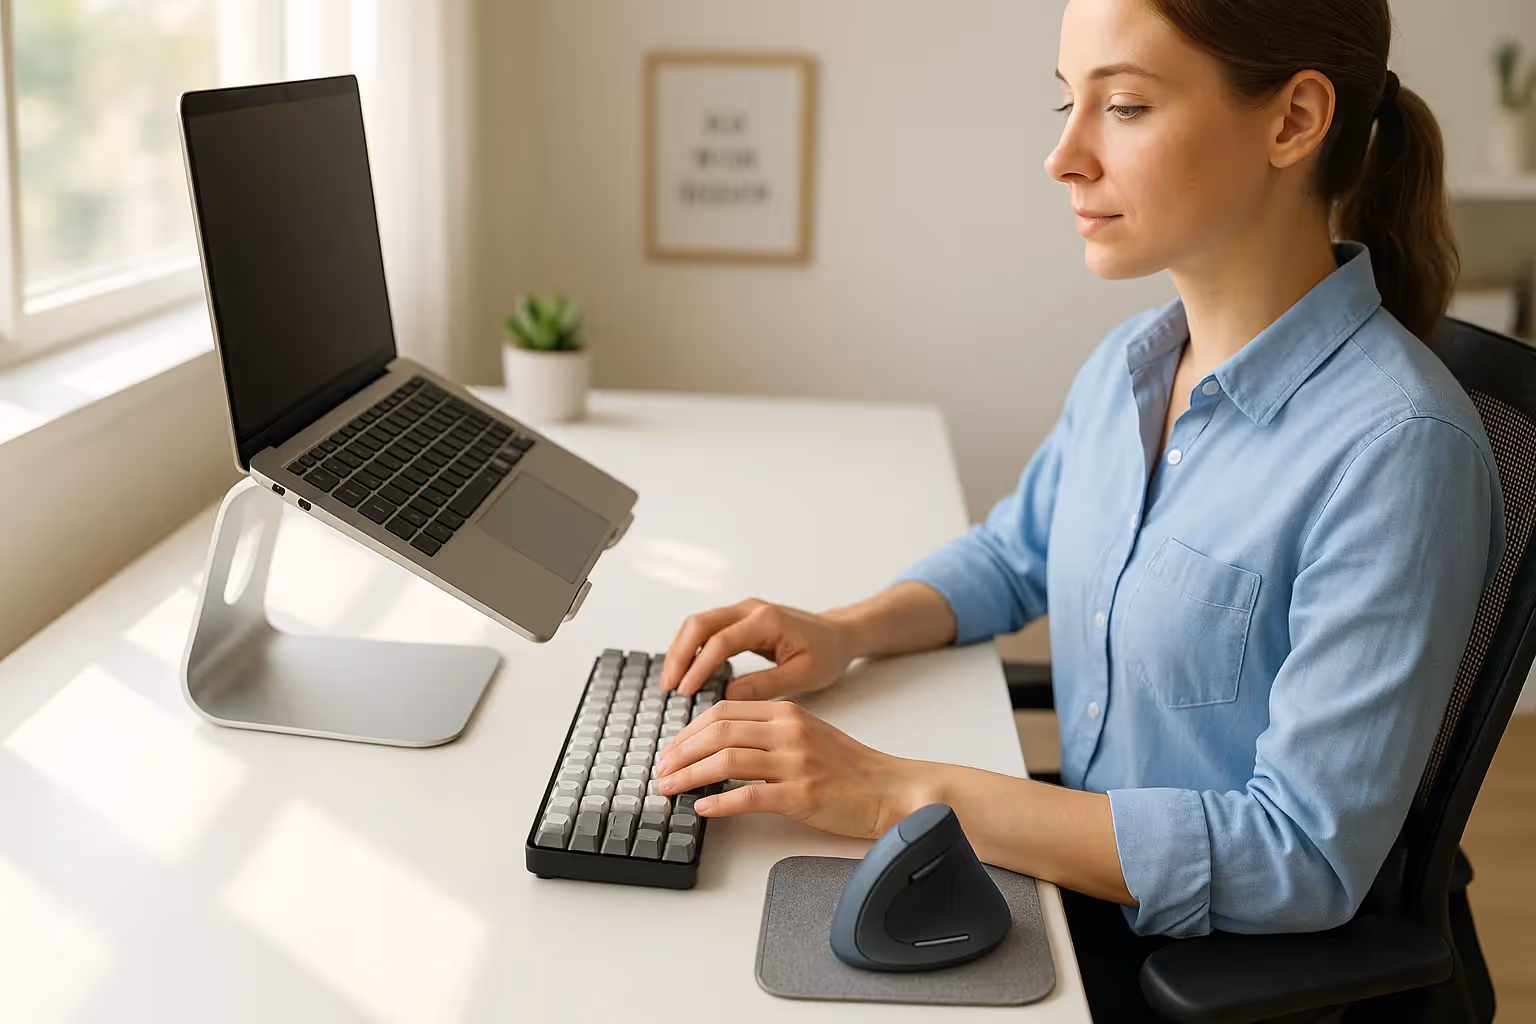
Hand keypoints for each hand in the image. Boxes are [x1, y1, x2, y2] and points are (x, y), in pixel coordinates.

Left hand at [653, 699, 931, 839]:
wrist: (891, 789)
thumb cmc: (850, 768)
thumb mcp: (808, 734)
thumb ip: (769, 731)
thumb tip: (722, 744)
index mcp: (788, 713)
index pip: (724, 711)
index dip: (689, 731)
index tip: (672, 750)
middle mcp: (789, 732)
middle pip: (718, 732)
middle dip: (680, 753)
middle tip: (661, 771)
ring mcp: (795, 763)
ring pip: (726, 761)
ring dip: (690, 776)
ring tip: (671, 789)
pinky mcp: (802, 796)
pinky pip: (749, 796)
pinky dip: (719, 803)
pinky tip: (703, 809)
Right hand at [658, 598, 858, 699]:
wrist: (839, 634)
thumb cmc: (827, 653)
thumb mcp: (804, 675)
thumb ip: (766, 685)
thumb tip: (728, 697)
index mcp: (767, 621)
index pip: (720, 641)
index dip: (699, 667)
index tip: (685, 691)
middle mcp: (750, 610)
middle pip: (700, 624)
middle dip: (679, 654)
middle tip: (668, 686)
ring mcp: (743, 611)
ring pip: (698, 623)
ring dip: (680, 650)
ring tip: (671, 682)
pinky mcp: (740, 619)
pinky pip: (706, 629)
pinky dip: (691, 647)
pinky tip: (685, 671)